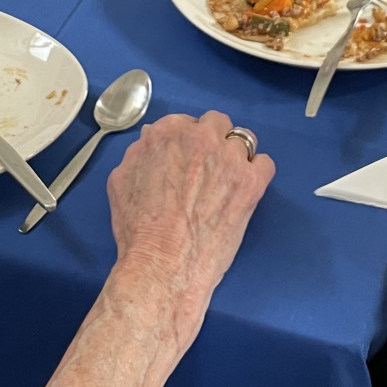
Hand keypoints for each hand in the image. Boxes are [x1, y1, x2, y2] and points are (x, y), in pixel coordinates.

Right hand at [106, 112, 273, 348]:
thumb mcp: (121, 180)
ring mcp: (230, 158)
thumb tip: (153, 140)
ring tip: (227, 182)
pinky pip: (265, 163)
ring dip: (235, 157)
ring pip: (244, 141)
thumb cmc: (137, 228)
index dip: (187, 142)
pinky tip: (246, 190)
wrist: (163, 264)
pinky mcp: (252, 182)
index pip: (186, 122)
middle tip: (206, 170)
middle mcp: (201, 137)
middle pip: (217, 124)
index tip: (186, 161)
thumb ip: (140, 152)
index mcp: (168, 132)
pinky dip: (257, 174)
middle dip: (213, 142)